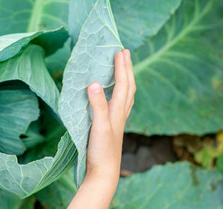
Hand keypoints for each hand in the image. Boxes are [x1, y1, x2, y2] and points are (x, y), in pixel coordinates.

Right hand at [69, 49, 135, 207]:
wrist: (104, 171)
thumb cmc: (101, 150)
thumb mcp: (99, 126)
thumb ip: (97, 105)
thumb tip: (93, 83)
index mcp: (118, 111)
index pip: (122, 84)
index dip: (121, 67)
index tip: (120, 51)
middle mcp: (121, 113)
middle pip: (129, 86)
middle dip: (127, 68)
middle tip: (125, 53)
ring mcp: (118, 120)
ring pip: (127, 94)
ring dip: (127, 79)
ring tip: (124, 68)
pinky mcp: (113, 126)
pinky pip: (122, 103)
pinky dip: (122, 92)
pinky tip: (117, 94)